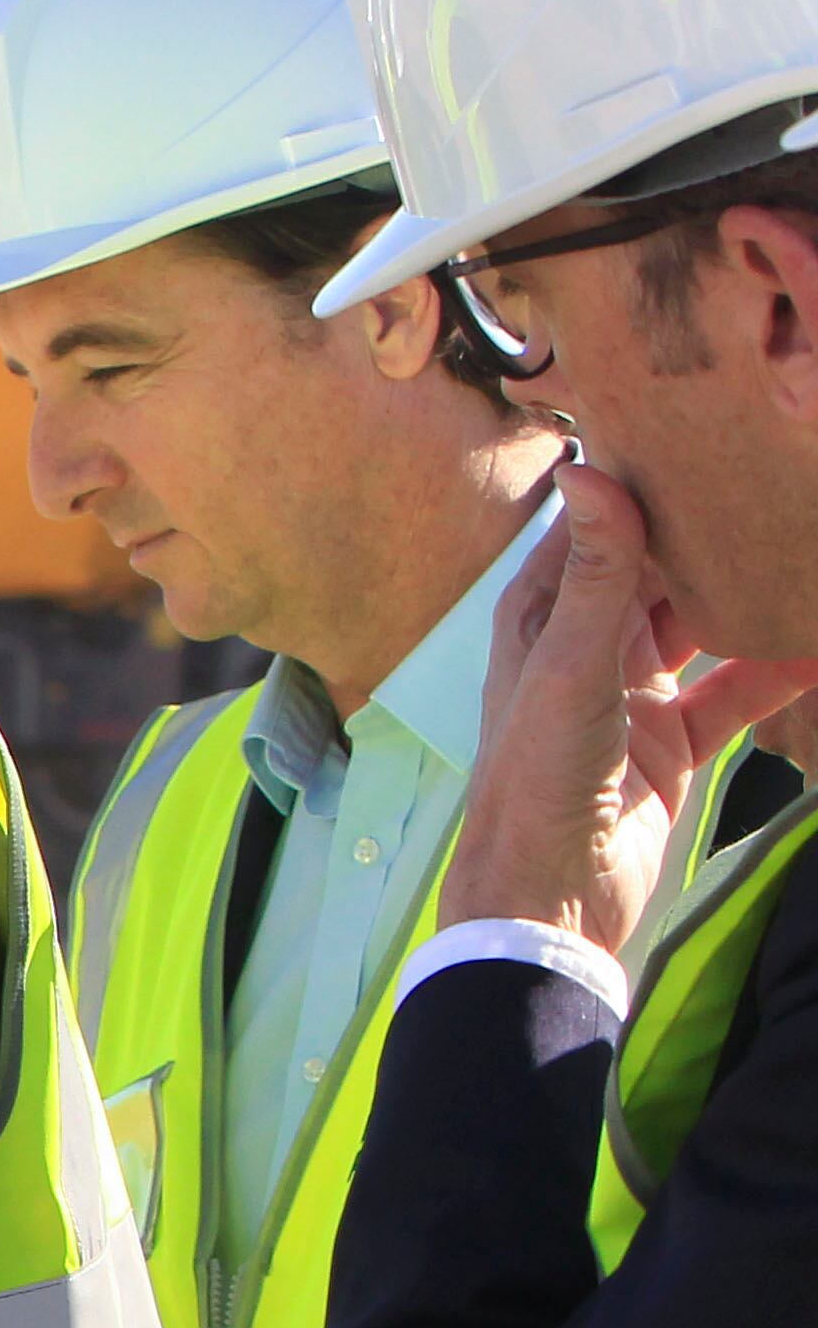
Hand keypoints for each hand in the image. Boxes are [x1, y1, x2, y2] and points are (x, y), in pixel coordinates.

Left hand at [445, 466, 817, 954]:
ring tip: (804, 552)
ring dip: (752, 601)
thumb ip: (596, 575)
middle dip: (713, 537)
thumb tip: (588, 469)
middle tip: (780, 486)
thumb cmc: (536, 775)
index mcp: (543, 615)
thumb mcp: (571, 665)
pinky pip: (738, 693)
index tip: (707, 431)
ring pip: (706, 629)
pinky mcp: (674, 740)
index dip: (646, 484)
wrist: (550, 896)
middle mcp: (586, 644)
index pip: (600, 529)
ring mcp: (634, 692)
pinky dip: (779, 671)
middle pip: (659, 573)